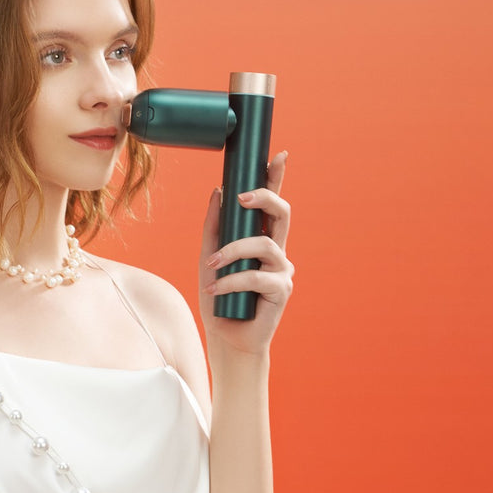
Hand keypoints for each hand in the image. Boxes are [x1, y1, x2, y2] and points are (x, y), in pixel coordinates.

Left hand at [198, 151, 293, 355]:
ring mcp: (282, 270)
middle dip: (265, 198)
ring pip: (264, 245)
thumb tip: (217, 192)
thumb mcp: (209, 258)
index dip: (277, 179)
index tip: (279, 155)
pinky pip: (257, 277)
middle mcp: (277, 251)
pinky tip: (215, 290)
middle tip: (242, 197)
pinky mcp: (282, 291)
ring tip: (212, 266)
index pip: (272, 204)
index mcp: (261, 239)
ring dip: (233, 252)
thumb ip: (214, 228)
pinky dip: (232, 281)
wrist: (226, 338)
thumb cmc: (220, 299)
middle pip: (283, 213)